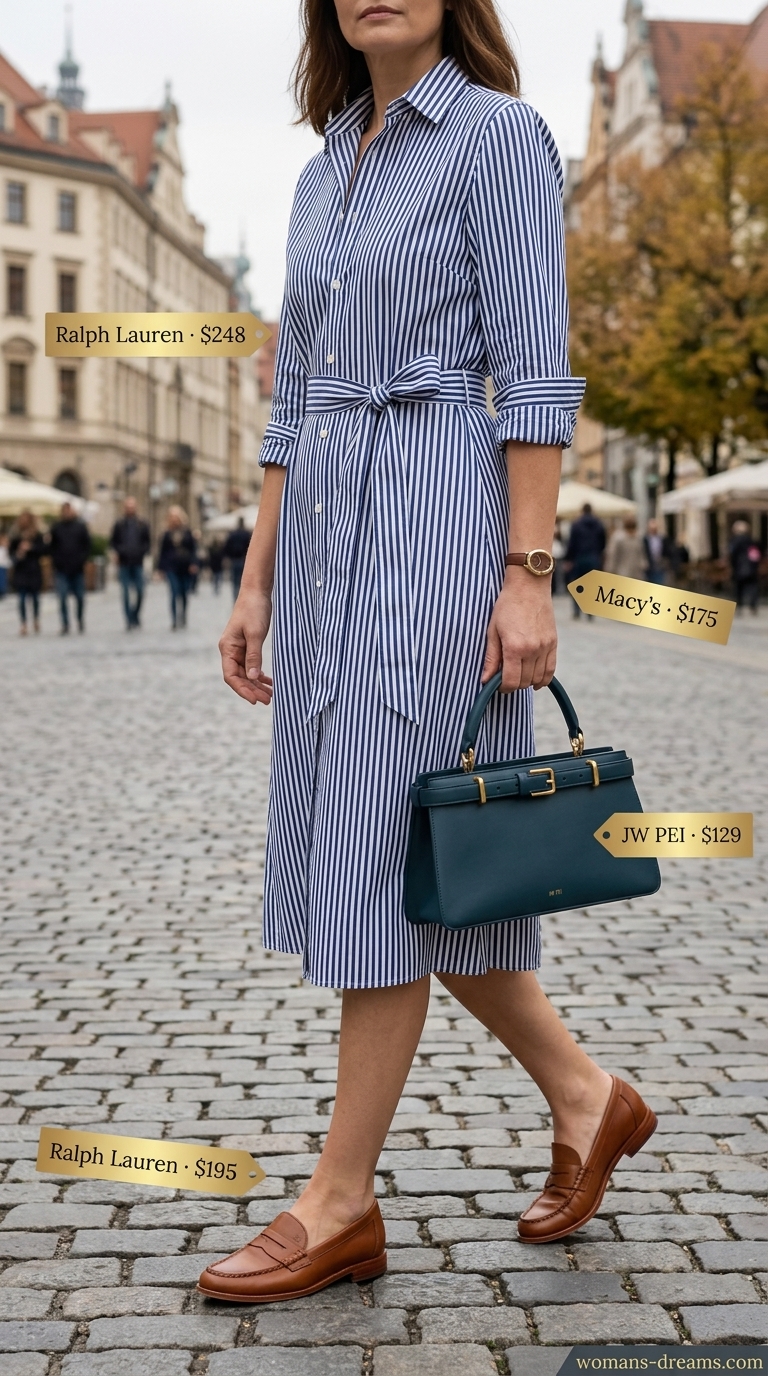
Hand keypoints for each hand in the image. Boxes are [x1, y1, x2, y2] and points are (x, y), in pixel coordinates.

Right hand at [219, 590, 272, 704]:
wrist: (257, 592)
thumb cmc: (254, 610)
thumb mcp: (255, 634)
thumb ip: (254, 656)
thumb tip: (253, 678)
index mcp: (227, 648)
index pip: (231, 676)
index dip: (242, 690)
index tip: (254, 700)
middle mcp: (231, 651)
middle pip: (239, 677)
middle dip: (252, 690)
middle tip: (268, 700)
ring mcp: (239, 649)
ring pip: (247, 673)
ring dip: (257, 685)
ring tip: (271, 695)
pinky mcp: (248, 646)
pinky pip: (252, 665)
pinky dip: (260, 675)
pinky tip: (269, 682)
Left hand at [482, 573, 556, 691]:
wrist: (529, 587)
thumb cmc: (507, 606)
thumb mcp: (493, 631)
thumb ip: (491, 658)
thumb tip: (485, 680)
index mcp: (515, 647)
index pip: (511, 681)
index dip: (503, 687)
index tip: (497, 685)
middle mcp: (532, 650)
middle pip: (524, 682)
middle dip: (513, 684)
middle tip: (505, 677)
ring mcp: (545, 647)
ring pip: (538, 678)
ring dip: (527, 681)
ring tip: (518, 674)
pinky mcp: (553, 644)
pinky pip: (551, 670)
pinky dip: (543, 678)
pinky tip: (535, 680)